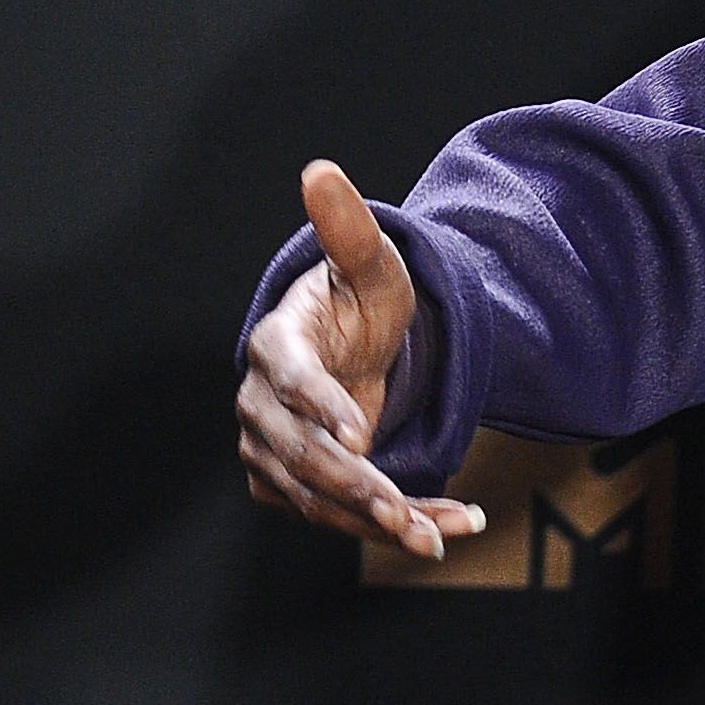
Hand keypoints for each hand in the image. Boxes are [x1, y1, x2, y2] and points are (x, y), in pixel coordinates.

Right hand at [235, 160, 485, 561]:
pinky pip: (331, 512)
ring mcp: (268, 449)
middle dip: (354, 487)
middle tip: (406, 513)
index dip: (319, 406)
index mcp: (275, 345)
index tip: (359, 434)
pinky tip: (444, 527)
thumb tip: (321, 170)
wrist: (354, 351)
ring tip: (442, 533)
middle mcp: (260, 403)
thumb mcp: (373, 267)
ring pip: (316, 495)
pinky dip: (384, 524)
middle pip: (298, 453)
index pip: (288, 379)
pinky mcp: (286, 484)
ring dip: (377, 519)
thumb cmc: (360, 304)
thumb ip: (350, 230)